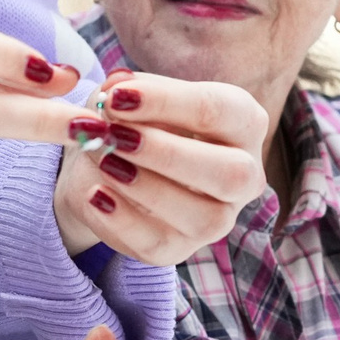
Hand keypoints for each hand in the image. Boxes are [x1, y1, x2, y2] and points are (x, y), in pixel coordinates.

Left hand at [53, 69, 266, 262]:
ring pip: (205, 217)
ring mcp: (218, 218)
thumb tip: (115, 94)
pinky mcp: (181, 248)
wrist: (101, 165)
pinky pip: (160, 245)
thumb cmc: (130, 119)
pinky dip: (123, 221)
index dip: (168, 102)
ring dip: (148, 189)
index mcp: (242, 123)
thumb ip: (124, 90)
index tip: (116, 97)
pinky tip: (96, 195)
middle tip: (114, 136)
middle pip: (232, 173)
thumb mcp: (126, 95)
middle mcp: (244, 175)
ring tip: (104, 163)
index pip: (221, 110)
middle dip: (168, 154)